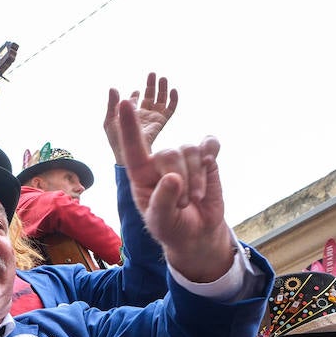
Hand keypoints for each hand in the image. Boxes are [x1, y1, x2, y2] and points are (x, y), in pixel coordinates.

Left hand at [105, 72, 177, 162]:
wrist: (127, 152)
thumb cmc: (116, 139)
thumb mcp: (110, 119)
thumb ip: (111, 104)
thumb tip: (113, 88)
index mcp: (131, 114)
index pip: (135, 102)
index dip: (135, 95)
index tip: (136, 92)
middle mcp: (143, 115)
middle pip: (150, 96)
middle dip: (151, 85)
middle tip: (152, 74)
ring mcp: (152, 118)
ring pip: (160, 100)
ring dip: (162, 89)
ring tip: (162, 78)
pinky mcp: (160, 122)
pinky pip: (170, 110)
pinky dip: (174, 100)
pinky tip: (173, 90)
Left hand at [115, 99, 231, 281]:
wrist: (196, 232)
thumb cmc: (171, 226)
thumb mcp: (161, 221)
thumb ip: (163, 201)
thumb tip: (173, 177)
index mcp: (140, 174)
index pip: (132, 148)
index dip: (128, 126)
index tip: (123, 104)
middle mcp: (159, 161)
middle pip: (168, 153)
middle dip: (179, 179)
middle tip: (183, 204)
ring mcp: (182, 157)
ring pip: (190, 150)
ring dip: (196, 179)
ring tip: (193, 199)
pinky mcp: (204, 157)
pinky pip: (209, 144)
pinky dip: (211, 155)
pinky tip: (210, 169)